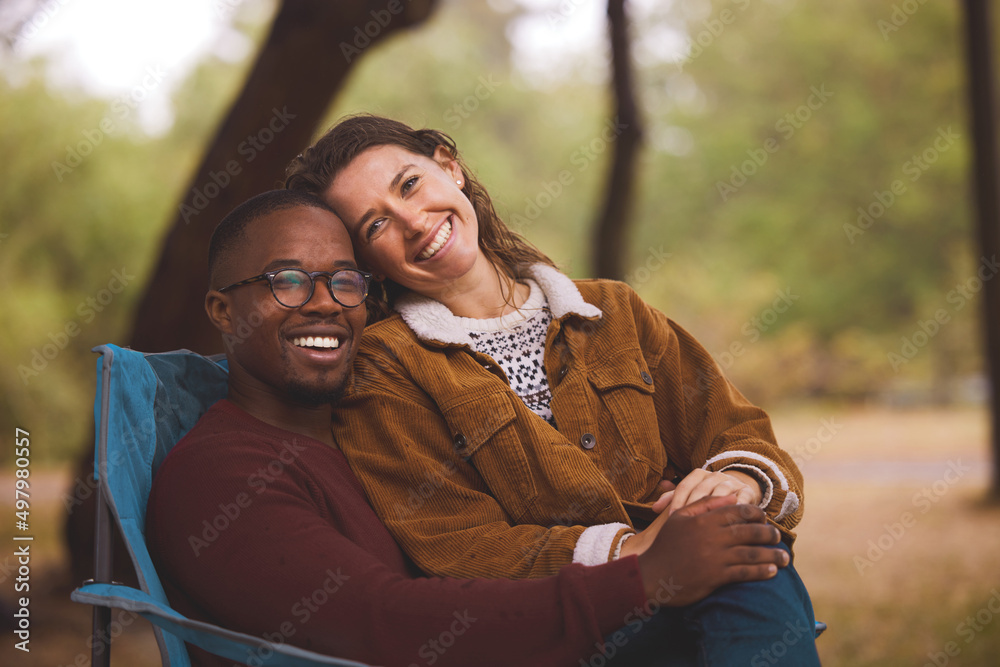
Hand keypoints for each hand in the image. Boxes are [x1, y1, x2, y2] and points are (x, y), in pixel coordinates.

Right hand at [635, 495, 786, 605]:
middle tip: (777, 537)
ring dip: (772, 555)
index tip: (764, 519)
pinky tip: (772, 572)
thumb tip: (730, 498)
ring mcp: (715, 557)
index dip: (756, 514)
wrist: (651, 576)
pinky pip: (745, 572)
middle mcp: (712, 536)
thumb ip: (704, 505)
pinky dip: (761, 572)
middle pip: (749, 531)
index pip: (738, 511)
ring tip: (784, 558)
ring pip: (751, 553)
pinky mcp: (716, 576)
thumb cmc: (666, 545)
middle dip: (768, 534)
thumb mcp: (679, 518)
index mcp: (704, 519)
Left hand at [653, 469, 761, 515]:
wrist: (738, 491)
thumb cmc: (709, 496)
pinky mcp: (748, 491)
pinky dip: (737, 508)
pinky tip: (730, 521)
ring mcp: (732, 482)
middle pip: (702, 490)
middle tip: (687, 524)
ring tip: (706, 524)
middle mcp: (715, 476)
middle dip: (693, 506)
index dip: (677, 501)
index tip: (671, 518)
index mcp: (699, 475)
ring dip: (713, 508)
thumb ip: (673, 498)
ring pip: (721, 493)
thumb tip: (654, 508)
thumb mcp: (692, 494)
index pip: (684, 486)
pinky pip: (742, 499)